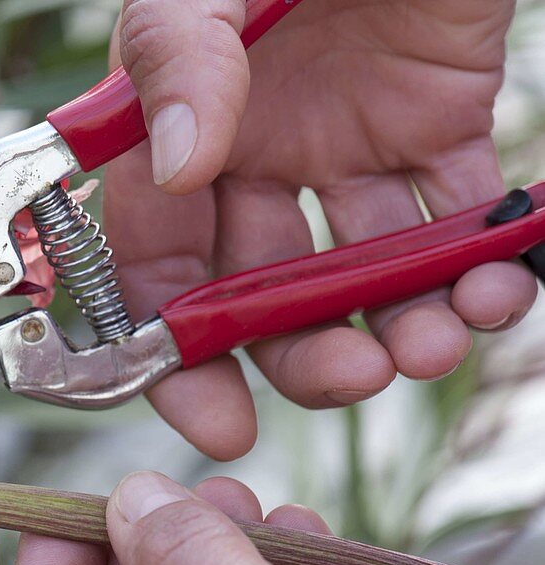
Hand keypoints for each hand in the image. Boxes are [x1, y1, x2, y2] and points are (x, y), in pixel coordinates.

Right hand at [104, 0, 538, 459]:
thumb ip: (181, 58)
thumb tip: (175, 165)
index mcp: (181, 124)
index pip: (157, 260)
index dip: (176, 348)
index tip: (215, 418)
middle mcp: (255, 151)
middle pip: (261, 289)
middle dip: (300, 353)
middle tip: (351, 379)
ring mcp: (345, 144)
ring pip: (360, 272)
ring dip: (396, 325)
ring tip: (432, 342)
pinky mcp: (437, 127)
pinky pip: (453, 221)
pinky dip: (479, 269)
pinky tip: (496, 286)